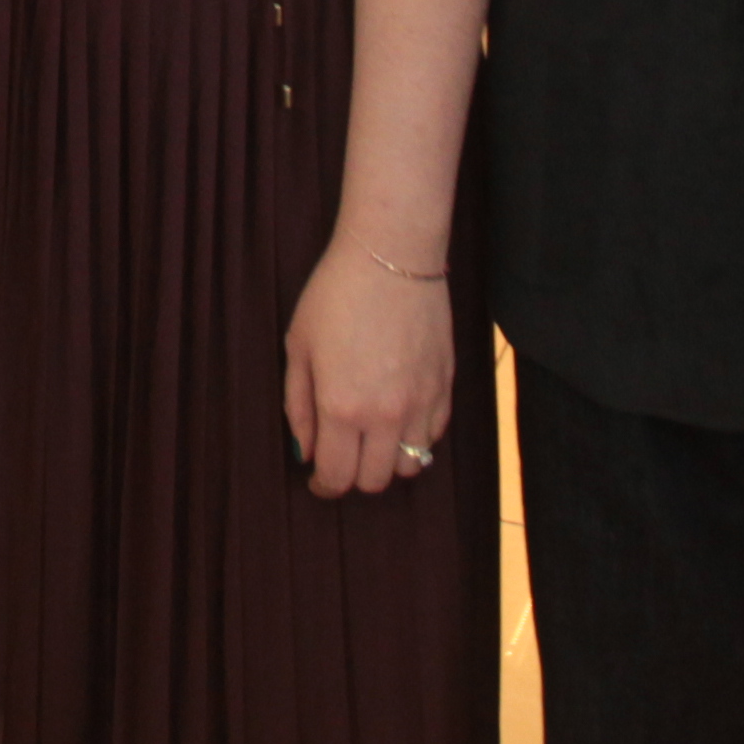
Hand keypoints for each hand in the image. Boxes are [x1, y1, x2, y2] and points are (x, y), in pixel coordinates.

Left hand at [282, 246, 452, 497]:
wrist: (390, 257)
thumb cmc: (335, 295)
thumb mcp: (298, 347)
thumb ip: (298, 405)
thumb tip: (305, 451)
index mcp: (342, 407)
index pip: (337, 476)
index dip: (324, 486)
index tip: (318, 480)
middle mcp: (385, 415)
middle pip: (375, 481)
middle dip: (353, 476)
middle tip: (342, 455)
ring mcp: (421, 403)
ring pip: (410, 466)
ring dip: (388, 461)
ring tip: (372, 438)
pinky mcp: (445, 387)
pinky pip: (434, 436)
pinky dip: (416, 438)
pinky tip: (399, 418)